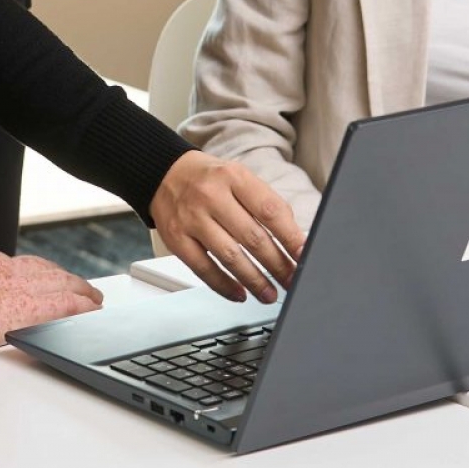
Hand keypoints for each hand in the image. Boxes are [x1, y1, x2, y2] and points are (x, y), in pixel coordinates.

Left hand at [0, 248, 101, 350]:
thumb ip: (15, 328)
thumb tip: (23, 326)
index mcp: (24, 304)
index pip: (65, 301)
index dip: (84, 305)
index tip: (96, 308)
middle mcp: (14, 280)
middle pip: (57, 279)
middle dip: (79, 286)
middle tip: (92, 293)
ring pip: (34, 264)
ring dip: (54, 272)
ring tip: (63, 278)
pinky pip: (2, 258)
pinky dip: (17, 265)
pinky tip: (16, 268)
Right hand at [150, 151, 305, 303]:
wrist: (164, 174)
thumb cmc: (209, 180)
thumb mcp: (239, 178)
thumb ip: (263, 204)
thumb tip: (293, 241)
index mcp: (234, 177)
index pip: (270, 210)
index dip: (290, 236)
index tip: (304, 255)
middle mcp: (212, 196)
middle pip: (252, 238)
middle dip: (277, 265)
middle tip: (291, 280)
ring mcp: (192, 219)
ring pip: (230, 257)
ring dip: (254, 280)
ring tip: (269, 294)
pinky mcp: (176, 239)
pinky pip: (204, 269)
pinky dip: (224, 286)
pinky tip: (239, 293)